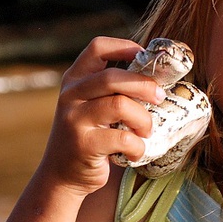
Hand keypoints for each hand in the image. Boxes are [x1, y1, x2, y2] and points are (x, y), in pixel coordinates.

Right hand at [38, 36, 167, 194]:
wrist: (63, 175)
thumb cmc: (91, 135)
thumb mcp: (93, 105)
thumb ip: (114, 89)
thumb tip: (159, 75)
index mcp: (75, 79)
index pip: (98, 47)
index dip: (125, 47)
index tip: (146, 59)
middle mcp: (71, 95)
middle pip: (113, 77)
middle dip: (144, 85)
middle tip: (160, 97)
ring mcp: (74, 120)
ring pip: (120, 105)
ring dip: (143, 119)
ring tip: (145, 131)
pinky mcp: (84, 145)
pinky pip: (123, 138)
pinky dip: (137, 146)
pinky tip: (134, 152)